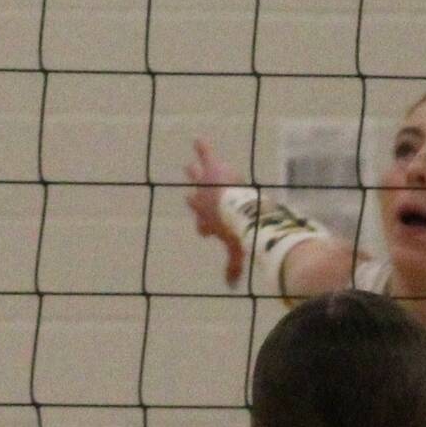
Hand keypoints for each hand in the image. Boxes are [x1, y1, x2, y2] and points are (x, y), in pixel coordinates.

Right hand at [186, 139, 245, 287]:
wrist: (236, 209)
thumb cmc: (235, 230)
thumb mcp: (235, 250)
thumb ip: (234, 266)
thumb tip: (232, 287)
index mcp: (205, 221)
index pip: (201, 225)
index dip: (204, 228)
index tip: (207, 232)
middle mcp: (200, 202)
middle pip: (194, 199)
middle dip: (195, 198)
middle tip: (191, 197)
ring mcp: (205, 184)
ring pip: (196, 175)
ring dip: (193, 171)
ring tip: (189, 165)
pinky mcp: (211, 168)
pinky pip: (206, 154)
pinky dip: (202, 147)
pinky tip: (198, 139)